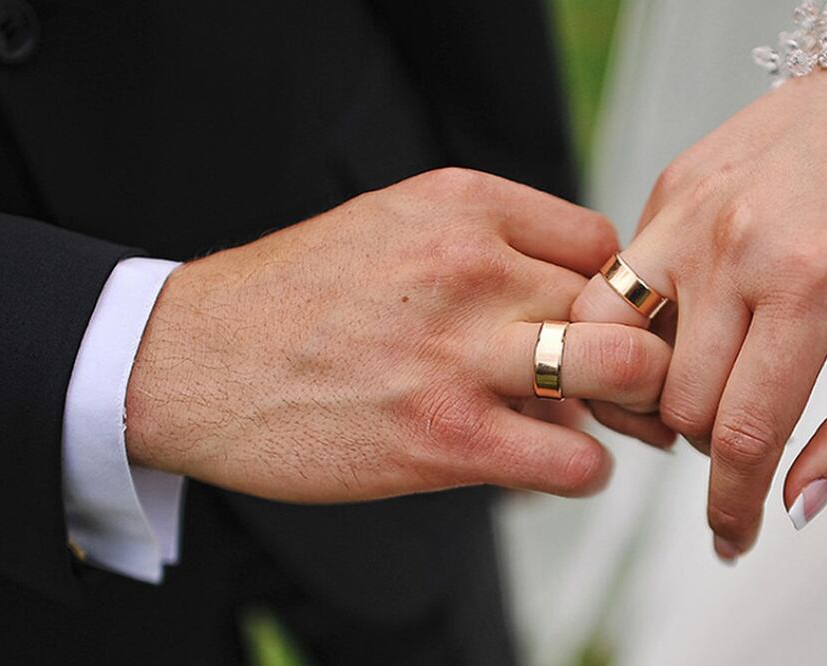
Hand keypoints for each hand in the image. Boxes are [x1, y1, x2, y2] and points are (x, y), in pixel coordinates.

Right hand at [125, 168, 671, 502]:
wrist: (193, 360)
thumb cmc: (297, 297)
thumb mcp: (392, 226)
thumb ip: (486, 251)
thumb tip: (572, 314)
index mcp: (461, 204)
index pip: (601, 243)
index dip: (609, 293)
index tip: (588, 326)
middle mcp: (470, 266)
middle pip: (622, 304)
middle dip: (633, 349)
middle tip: (617, 381)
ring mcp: (459, 353)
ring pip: (624, 370)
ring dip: (623, 407)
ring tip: (589, 421)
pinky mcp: (445, 438)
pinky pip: (574, 461)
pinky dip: (581, 470)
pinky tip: (549, 464)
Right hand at [572, 73, 826, 558]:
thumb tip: (800, 504)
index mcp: (810, 283)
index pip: (741, 432)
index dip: (732, 506)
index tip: (731, 540)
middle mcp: (732, 247)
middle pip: (678, 406)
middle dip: (712, 443)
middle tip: (749, 422)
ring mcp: (684, 215)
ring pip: (615, 351)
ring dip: (651, 395)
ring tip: (694, 388)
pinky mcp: (660, 196)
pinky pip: (616, 290)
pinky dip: (634, 332)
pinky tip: (680, 328)